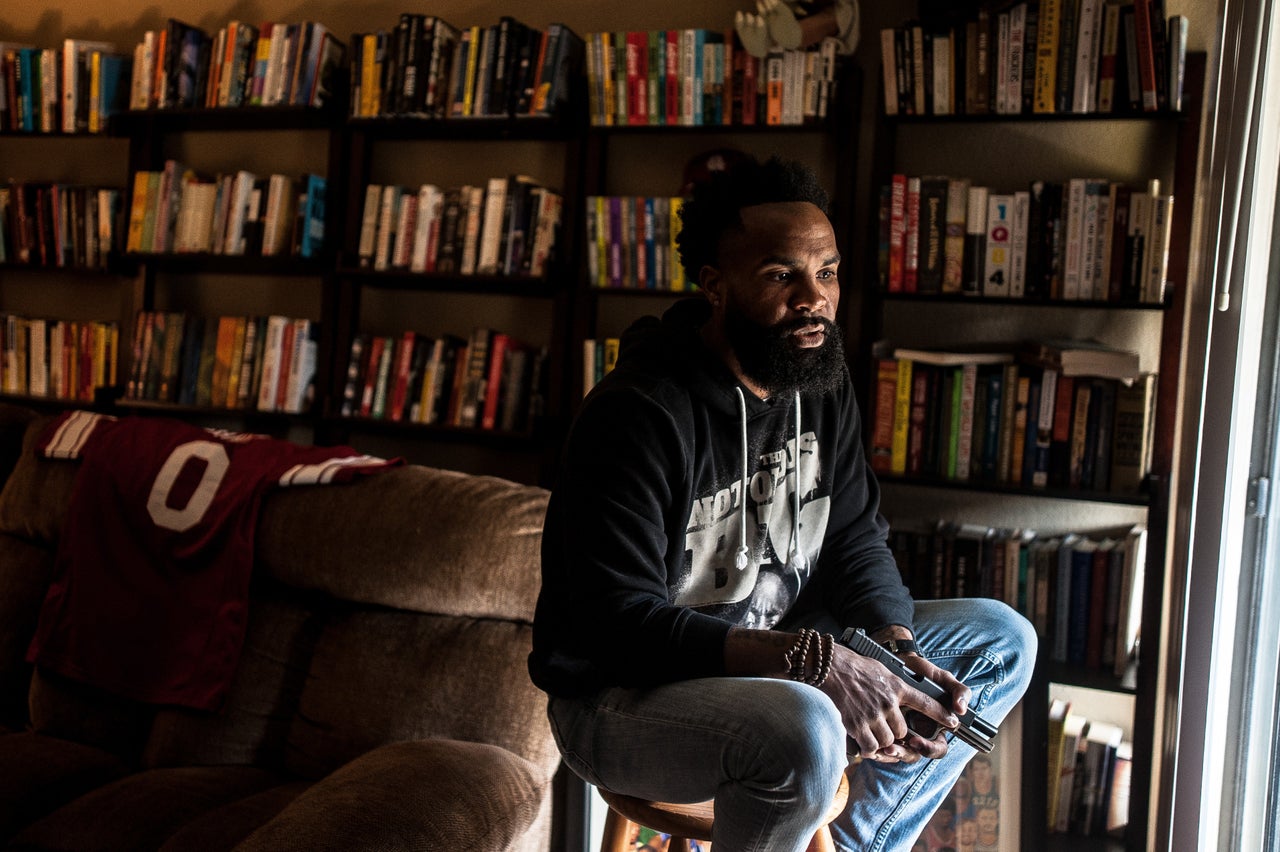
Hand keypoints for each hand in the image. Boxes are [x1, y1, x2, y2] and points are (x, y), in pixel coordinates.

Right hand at [821, 643, 965, 762]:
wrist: (833, 668)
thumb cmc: (857, 667)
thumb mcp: (883, 670)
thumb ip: (895, 684)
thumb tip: (905, 694)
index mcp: (897, 687)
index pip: (925, 702)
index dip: (940, 714)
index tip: (953, 722)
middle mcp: (888, 702)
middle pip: (902, 730)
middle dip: (894, 731)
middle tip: (883, 724)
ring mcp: (873, 714)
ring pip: (888, 740)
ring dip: (882, 739)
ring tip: (871, 730)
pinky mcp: (857, 724)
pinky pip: (871, 746)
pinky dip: (869, 747)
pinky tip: (863, 739)